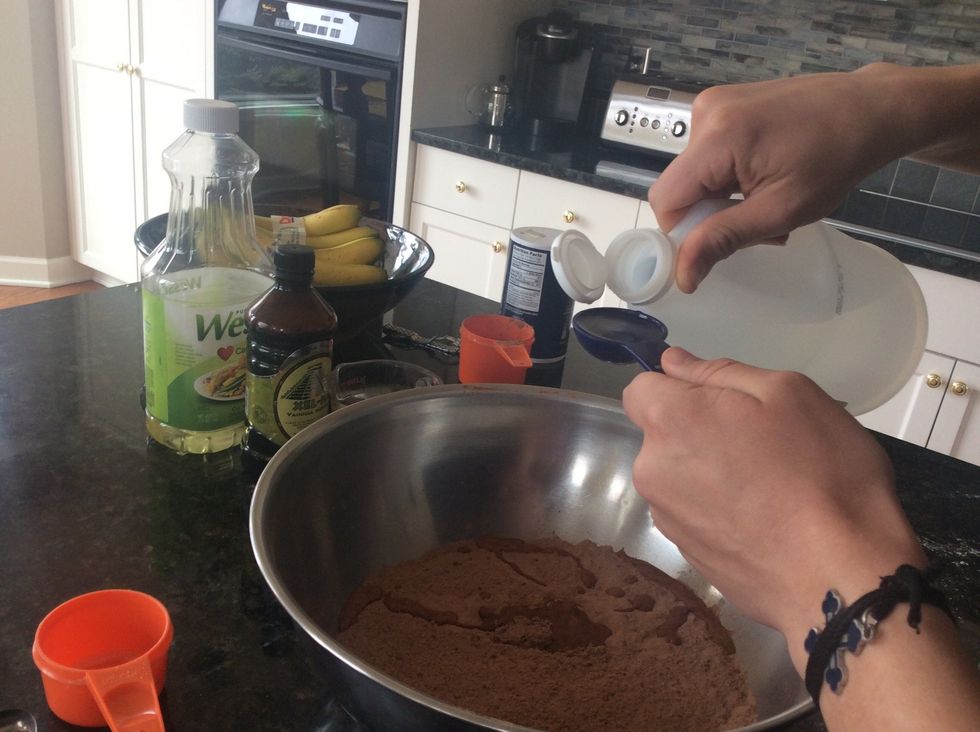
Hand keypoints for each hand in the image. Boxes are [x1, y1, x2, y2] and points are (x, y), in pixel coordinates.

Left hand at [621, 348, 924, 653]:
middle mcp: (651, 470)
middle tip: (763, 443)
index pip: (641, 388)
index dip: (677, 387)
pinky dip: (719, 511)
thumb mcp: (787, 394)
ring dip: (708, 472)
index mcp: (669, 421)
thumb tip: (672, 362)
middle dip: (698, 430)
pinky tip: (765, 523)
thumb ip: (719, 372)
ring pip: (678, 476)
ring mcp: (666, 519)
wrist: (837, 578)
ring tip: (770, 488)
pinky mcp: (687, 556)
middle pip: (661, 435)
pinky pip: (694, 515)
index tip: (722, 401)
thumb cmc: (821, 471)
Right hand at [649, 63, 979, 292]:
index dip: (683, 232)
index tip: (719, 243)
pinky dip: (729, 175)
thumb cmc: (835, 160)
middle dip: (710, 214)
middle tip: (758, 222)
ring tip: (768, 197)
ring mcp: (714, 103)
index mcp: (717, 137)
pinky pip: (708, 155)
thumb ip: (724, 239)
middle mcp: (704, 112)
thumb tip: (681, 275)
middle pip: (681, 186)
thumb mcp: (781, 210)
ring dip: (723, 197)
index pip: (666, 199)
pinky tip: (764, 175)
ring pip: (695, 174)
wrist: (870, 108)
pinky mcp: (725, 103)